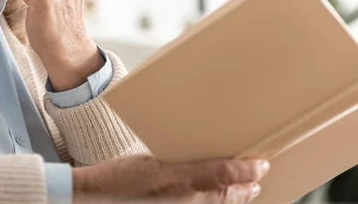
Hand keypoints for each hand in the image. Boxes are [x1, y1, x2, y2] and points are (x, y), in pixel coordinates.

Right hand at [72, 154, 269, 203]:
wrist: (98, 198)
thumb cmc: (118, 178)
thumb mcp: (150, 160)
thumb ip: (179, 164)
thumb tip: (199, 162)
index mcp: (179, 180)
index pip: (224, 174)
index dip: (247, 170)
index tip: (261, 164)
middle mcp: (186, 200)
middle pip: (228, 195)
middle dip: (247, 187)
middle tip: (258, 177)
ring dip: (236, 199)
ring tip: (247, 191)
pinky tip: (218, 201)